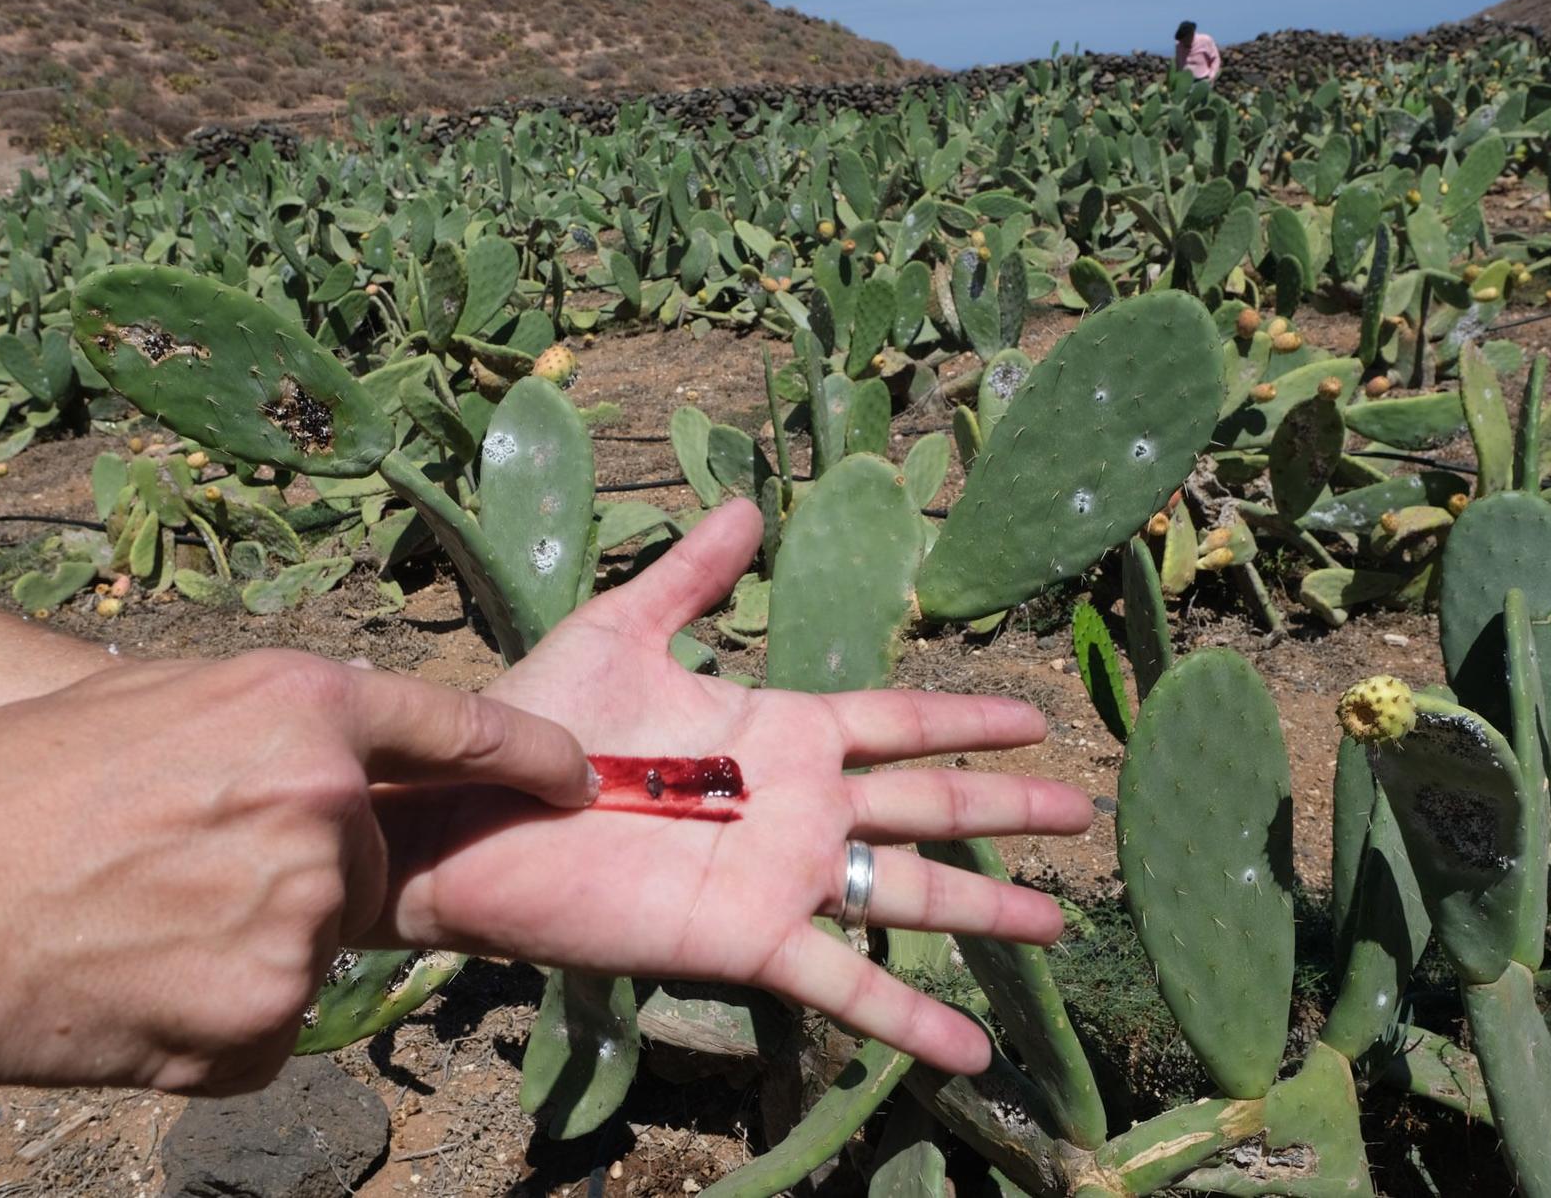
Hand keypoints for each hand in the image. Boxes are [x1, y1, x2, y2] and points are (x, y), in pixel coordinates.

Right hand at [0, 653, 587, 1102]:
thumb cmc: (1, 790)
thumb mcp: (145, 703)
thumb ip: (263, 726)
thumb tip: (324, 755)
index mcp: (300, 705)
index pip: (458, 728)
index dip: (525, 755)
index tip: (575, 777)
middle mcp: (324, 803)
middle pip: (367, 856)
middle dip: (300, 868)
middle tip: (178, 870)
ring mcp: (303, 919)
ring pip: (317, 942)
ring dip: (250, 944)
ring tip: (135, 924)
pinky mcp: (269, 1019)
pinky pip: (274, 1021)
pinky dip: (220, 1016)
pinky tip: (135, 986)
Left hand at [368, 501, 1091, 1074]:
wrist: (472, 814)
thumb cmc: (540, 722)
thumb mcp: (622, 630)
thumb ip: (690, 575)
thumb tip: (747, 504)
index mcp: (780, 730)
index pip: (898, 722)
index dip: (967, 722)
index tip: (1036, 721)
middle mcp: (797, 806)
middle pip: (928, 806)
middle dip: (1005, 807)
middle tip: (1079, 814)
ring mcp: (780, 877)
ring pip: (907, 893)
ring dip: (985, 909)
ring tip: (1055, 921)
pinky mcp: (747, 940)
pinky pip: (844, 984)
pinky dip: (910, 1018)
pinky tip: (971, 1046)